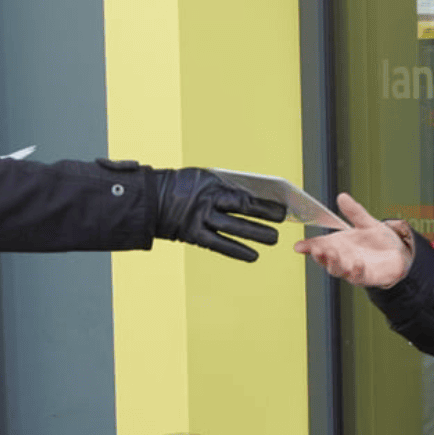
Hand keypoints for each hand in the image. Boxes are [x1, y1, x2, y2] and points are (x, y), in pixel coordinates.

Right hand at [153, 168, 286, 261]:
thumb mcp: (205, 178)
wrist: (152, 199)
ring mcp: (199, 221)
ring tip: (272, 239)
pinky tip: (253, 256)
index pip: (243, 197)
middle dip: (263, 219)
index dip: (264, 205)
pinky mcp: (193, 236)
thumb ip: (226, 188)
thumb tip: (254, 198)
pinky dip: (237, 251)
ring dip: (255, 235)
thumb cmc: (183, 186)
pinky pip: (219, 245)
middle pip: (241, 213)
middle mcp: (206, 205)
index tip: (281, 209)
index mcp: (211, 187)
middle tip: (281, 225)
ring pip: (233, 230)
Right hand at [293, 193, 413, 288]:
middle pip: (325, 259)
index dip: (307, 246)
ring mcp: (352, 269)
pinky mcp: (365, 277)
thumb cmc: (380, 241)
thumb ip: (354, 212)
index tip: (299, 246)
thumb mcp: (367, 223)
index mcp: (339, 244)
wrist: (400, 254)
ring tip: (333, 254)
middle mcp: (342, 258)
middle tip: (317, 248)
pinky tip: (357, 264)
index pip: (319, 245)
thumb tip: (343, 197)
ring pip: (337, 270)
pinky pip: (358, 277)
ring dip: (334, 263)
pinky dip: (356, 271)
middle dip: (319, 255)